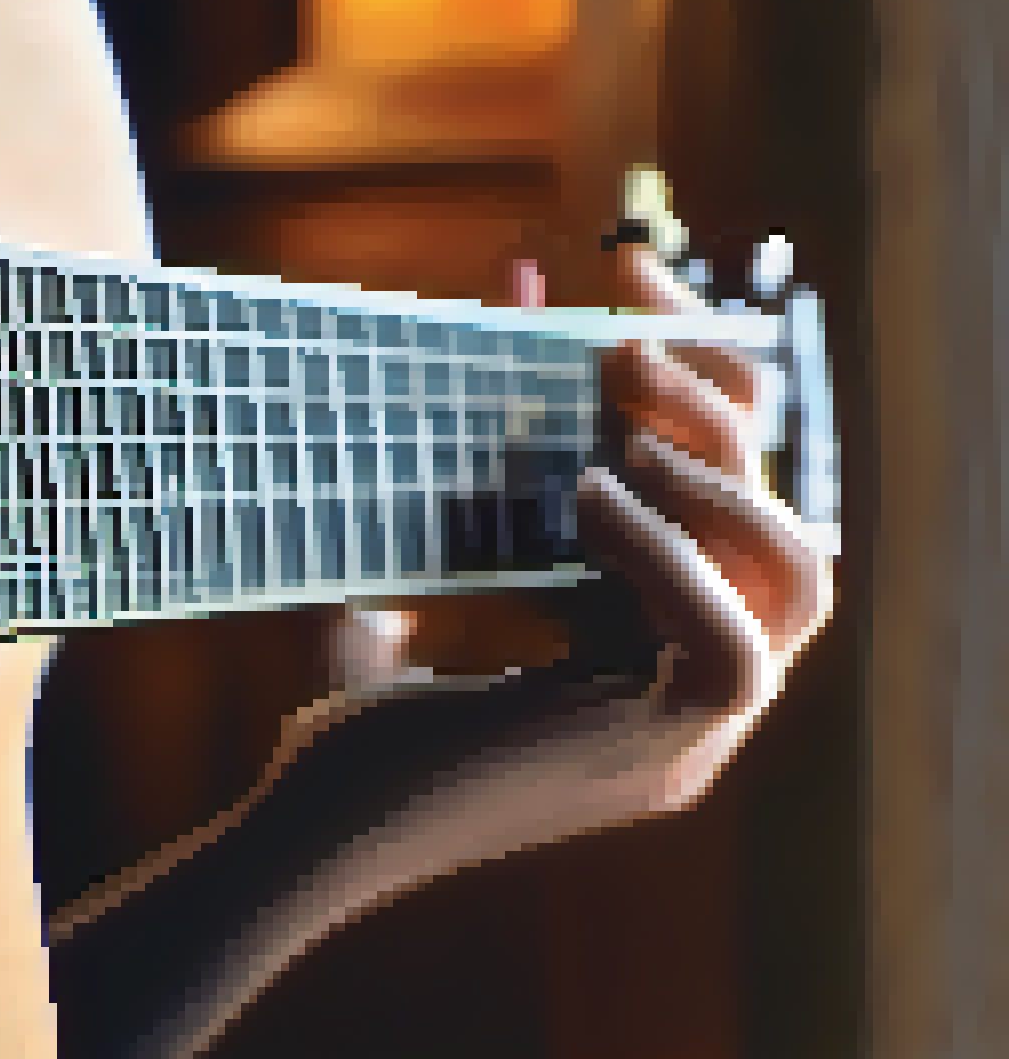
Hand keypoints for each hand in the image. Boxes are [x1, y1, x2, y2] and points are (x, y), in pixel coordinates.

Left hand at [47, 237, 833, 1056]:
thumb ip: (463, 487)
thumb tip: (473, 335)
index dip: (705, 385)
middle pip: (789, 523)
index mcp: (659, 650)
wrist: (312, 830)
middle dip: (725, 408)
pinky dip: (672, 554)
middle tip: (621, 340)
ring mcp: (692, 732)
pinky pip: (733, 646)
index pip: (739, 504)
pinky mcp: (661, 754)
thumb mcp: (420, 580)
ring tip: (619, 421)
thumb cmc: (352, 722)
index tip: (626, 283)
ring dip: (724, 476)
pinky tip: (589, 497)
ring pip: (801, 578)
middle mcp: (696, 690)